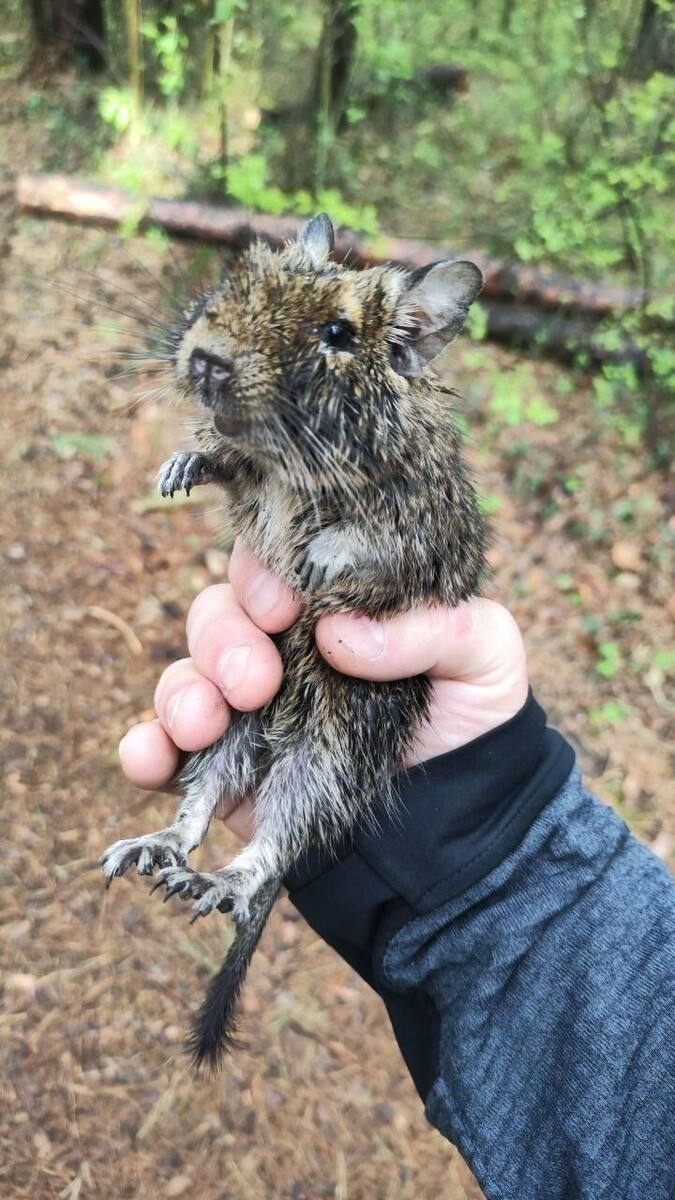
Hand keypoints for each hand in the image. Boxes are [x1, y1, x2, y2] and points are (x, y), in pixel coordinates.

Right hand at [120, 538, 528, 839]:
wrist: (458, 824)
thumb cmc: (473, 722)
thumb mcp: (485, 655)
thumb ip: (432, 626)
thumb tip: (340, 634)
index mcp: (332, 606)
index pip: (273, 564)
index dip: (262, 574)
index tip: (284, 609)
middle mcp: (281, 648)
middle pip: (218, 614)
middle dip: (223, 640)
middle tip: (258, 683)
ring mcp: (248, 709)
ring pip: (184, 674)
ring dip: (182, 693)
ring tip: (207, 725)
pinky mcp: (226, 769)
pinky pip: (162, 747)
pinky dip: (144, 748)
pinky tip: (150, 759)